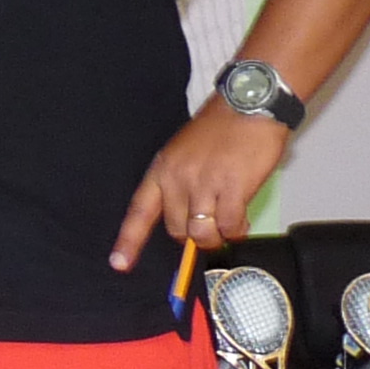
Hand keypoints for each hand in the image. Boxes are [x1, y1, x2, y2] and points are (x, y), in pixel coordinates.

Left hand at [111, 98, 289, 270]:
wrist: (250, 104)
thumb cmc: (221, 128)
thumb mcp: (186, 151)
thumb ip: (181, 183)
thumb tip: (190, 220)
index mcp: (163, 169)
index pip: (140, 211)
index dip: (129, 241)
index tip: (119, 264)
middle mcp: (178, 178)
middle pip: (176, 231)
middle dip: (194, 236)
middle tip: (211, 228)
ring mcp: (205, 184)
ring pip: (202, 233)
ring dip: (217, 237)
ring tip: (230, 226)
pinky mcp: (232, 188)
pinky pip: (229, 226)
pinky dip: (237, 230)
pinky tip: (242, 222)